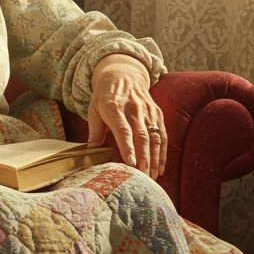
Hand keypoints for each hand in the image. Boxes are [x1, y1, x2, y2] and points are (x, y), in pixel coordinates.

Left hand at [86, 56, 166, 178]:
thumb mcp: (93, 108)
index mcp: (114, 107)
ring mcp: (148, 111)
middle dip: (143, 158)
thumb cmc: (104, 96)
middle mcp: (134, 109)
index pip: (123, 129)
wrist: (123, 75)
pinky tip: (160, 167)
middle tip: (143, 177)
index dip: (127, 147)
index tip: (130, 163)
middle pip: (141, 136)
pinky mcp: (157, 114)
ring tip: (152, 177)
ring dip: (154, 158)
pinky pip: (162, 135)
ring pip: (154, 137)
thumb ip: (94, 129)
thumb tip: (91, 149)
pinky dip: (163, 152)